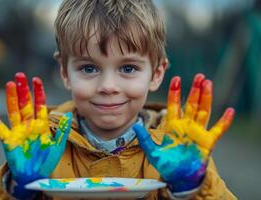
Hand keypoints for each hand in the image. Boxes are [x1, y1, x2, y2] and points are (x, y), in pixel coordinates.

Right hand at [0, 73, 71, 187]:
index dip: (38, 92)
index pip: (40, 105)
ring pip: (14, 111)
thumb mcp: (58, 145)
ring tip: (10, 85)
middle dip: (23, 90)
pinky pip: (0, 129)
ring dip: (11, 99)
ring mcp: (18, 131)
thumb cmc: (47, 159)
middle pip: (25, 104)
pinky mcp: (8, 141)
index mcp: (41, 124)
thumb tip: (69, 114)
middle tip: (20, 75)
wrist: (35, 174)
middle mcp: (29, 124)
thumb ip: (63, 130)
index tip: (37, 79)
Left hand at [133, 73, 234, 192]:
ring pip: (204, 111)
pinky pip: (218, 130)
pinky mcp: (207, 142)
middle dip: (194, 90)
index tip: (176, 79)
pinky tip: (230, 111)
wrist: (179, 178)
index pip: (174, 105)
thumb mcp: (153, 152)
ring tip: (208, 83)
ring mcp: (198, 133)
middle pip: (192, 104)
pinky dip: (224, 121)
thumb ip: (145, 139)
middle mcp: (186, 126)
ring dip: (206, 98)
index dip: (175, 93)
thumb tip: (136, 126)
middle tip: (199, 76)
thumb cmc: (166, 166)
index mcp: (173, 126)